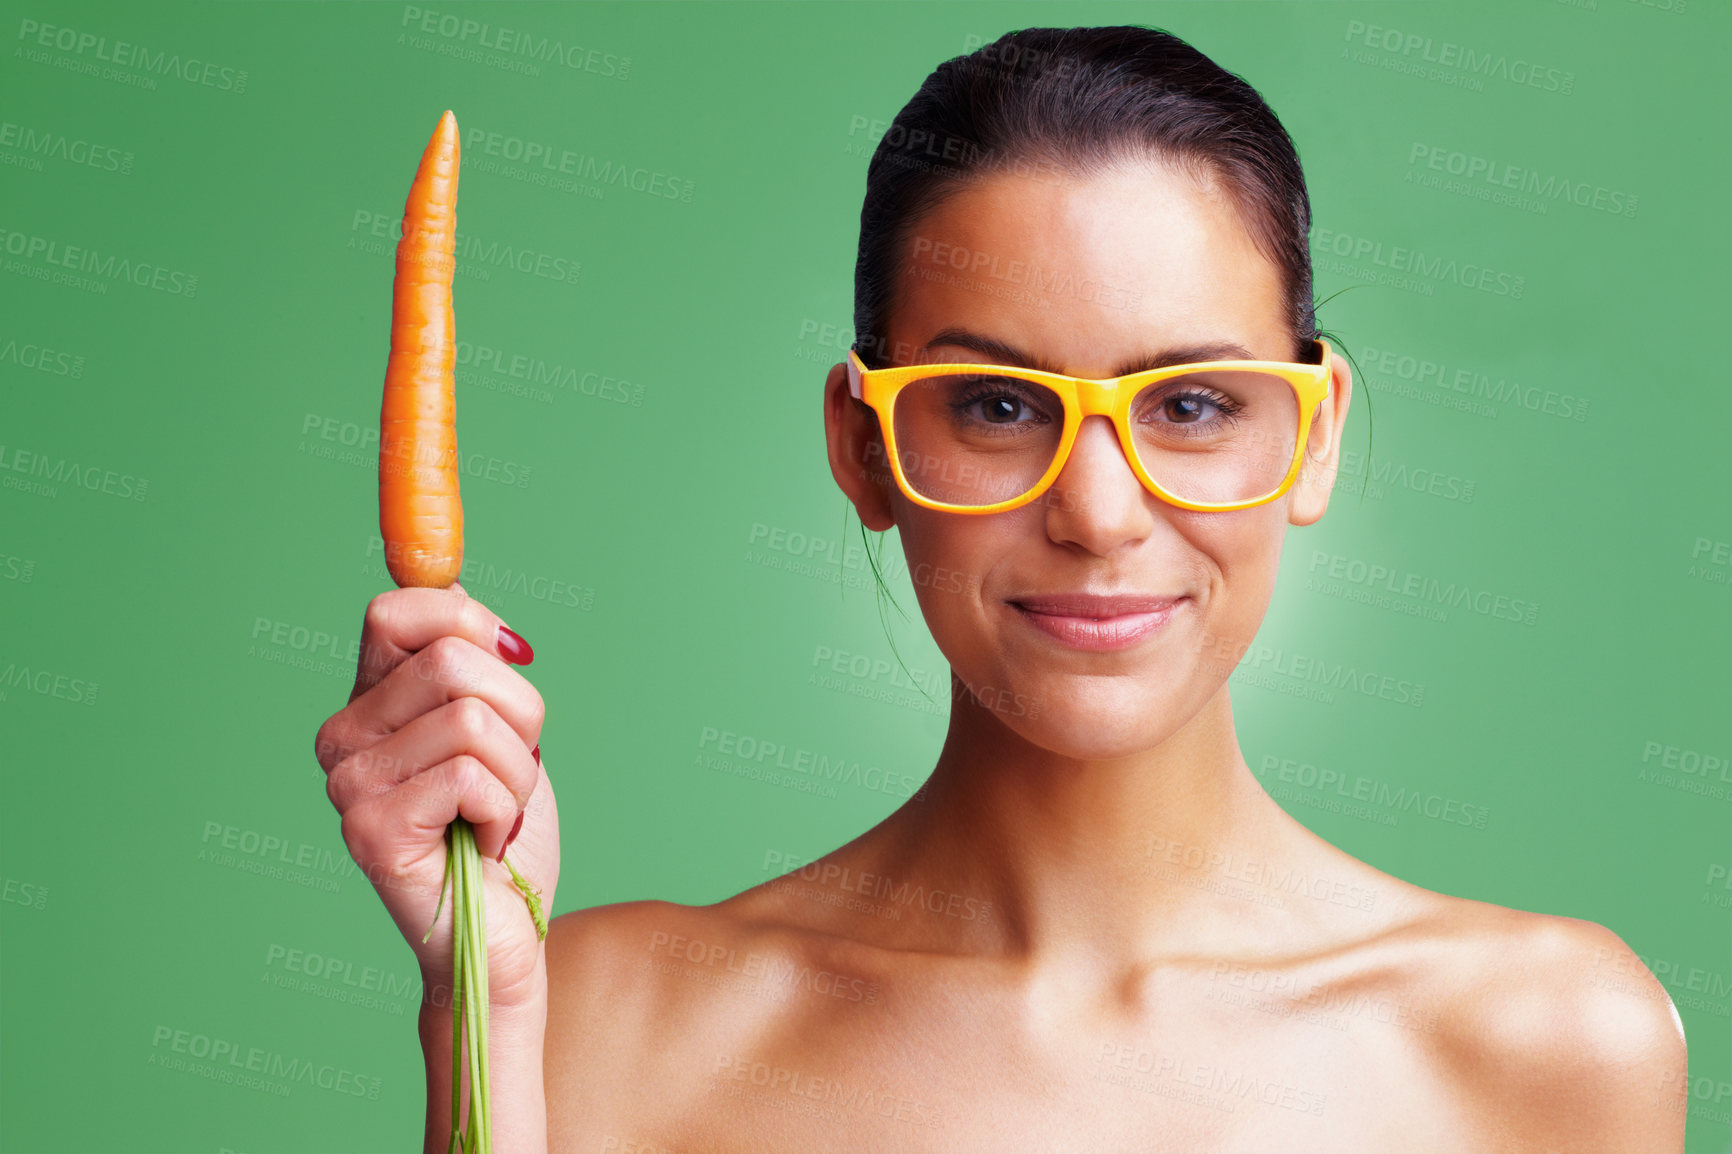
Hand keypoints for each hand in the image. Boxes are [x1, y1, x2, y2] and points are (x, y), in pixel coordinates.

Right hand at [313, 583, 559, 1010]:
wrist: (507, 933)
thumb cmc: (503, 831)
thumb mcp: (500, 726)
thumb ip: (471, 660)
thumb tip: (455, 587)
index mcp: (368, 702)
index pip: (398, 611)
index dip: (470, 622)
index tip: (511, 661)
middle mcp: (341, 738)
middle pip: (454, 660)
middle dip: (520, 714)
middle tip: (511, 770)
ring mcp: (349, 786)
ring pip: (474, 719)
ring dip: (518, 772)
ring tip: (496, 814)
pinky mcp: (371, 831)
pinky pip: (472, 775)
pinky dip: (504, 809)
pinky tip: (482, 842)